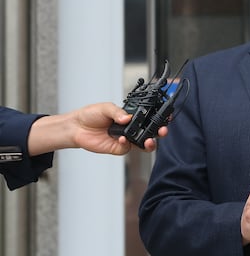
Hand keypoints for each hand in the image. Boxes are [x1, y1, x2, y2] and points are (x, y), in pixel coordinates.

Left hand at [28, 102, 168, 155]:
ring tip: (149, 140)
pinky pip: (128, 148)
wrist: (77, 127)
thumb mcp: (106, 107)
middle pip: (150, 131)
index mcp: (131, 116)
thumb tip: (128, 117)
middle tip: (162, 130)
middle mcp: (131, 128)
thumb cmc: (91, 115)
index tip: (167, 117)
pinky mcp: (118, 148)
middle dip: (159, 132)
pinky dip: (127, 143)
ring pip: (143, 143)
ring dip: (149, 142)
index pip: (148, 117)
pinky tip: (122, 138)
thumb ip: (118, 112)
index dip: (159, 117)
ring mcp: (126, 139)